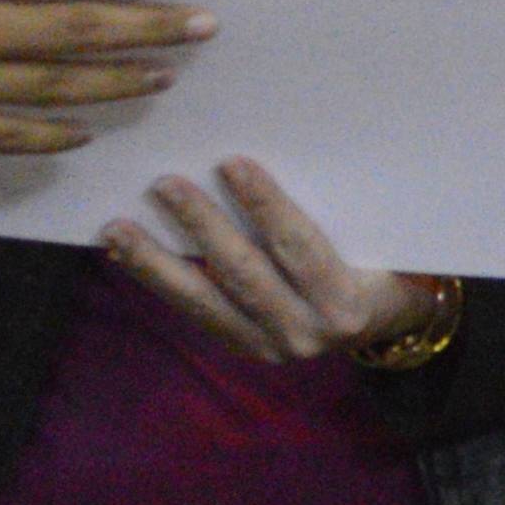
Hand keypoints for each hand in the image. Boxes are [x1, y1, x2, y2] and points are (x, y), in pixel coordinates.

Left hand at [103, 157, 433, 364]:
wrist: (386, 322)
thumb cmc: (384, 261)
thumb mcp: (375, 238)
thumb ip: (337, 209)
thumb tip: (265, 156)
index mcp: (345, 303)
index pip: (299, 247)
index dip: (267, 205)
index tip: (233, 162)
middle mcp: (305, 334)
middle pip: (244, 275)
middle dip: (202, 227)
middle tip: (165, 182)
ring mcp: (268, 347)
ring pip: (204, 301)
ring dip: (157, 262)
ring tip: (118, 227)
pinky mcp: (242, 348)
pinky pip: (195, 311)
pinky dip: (157, 281)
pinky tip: (125, 253)